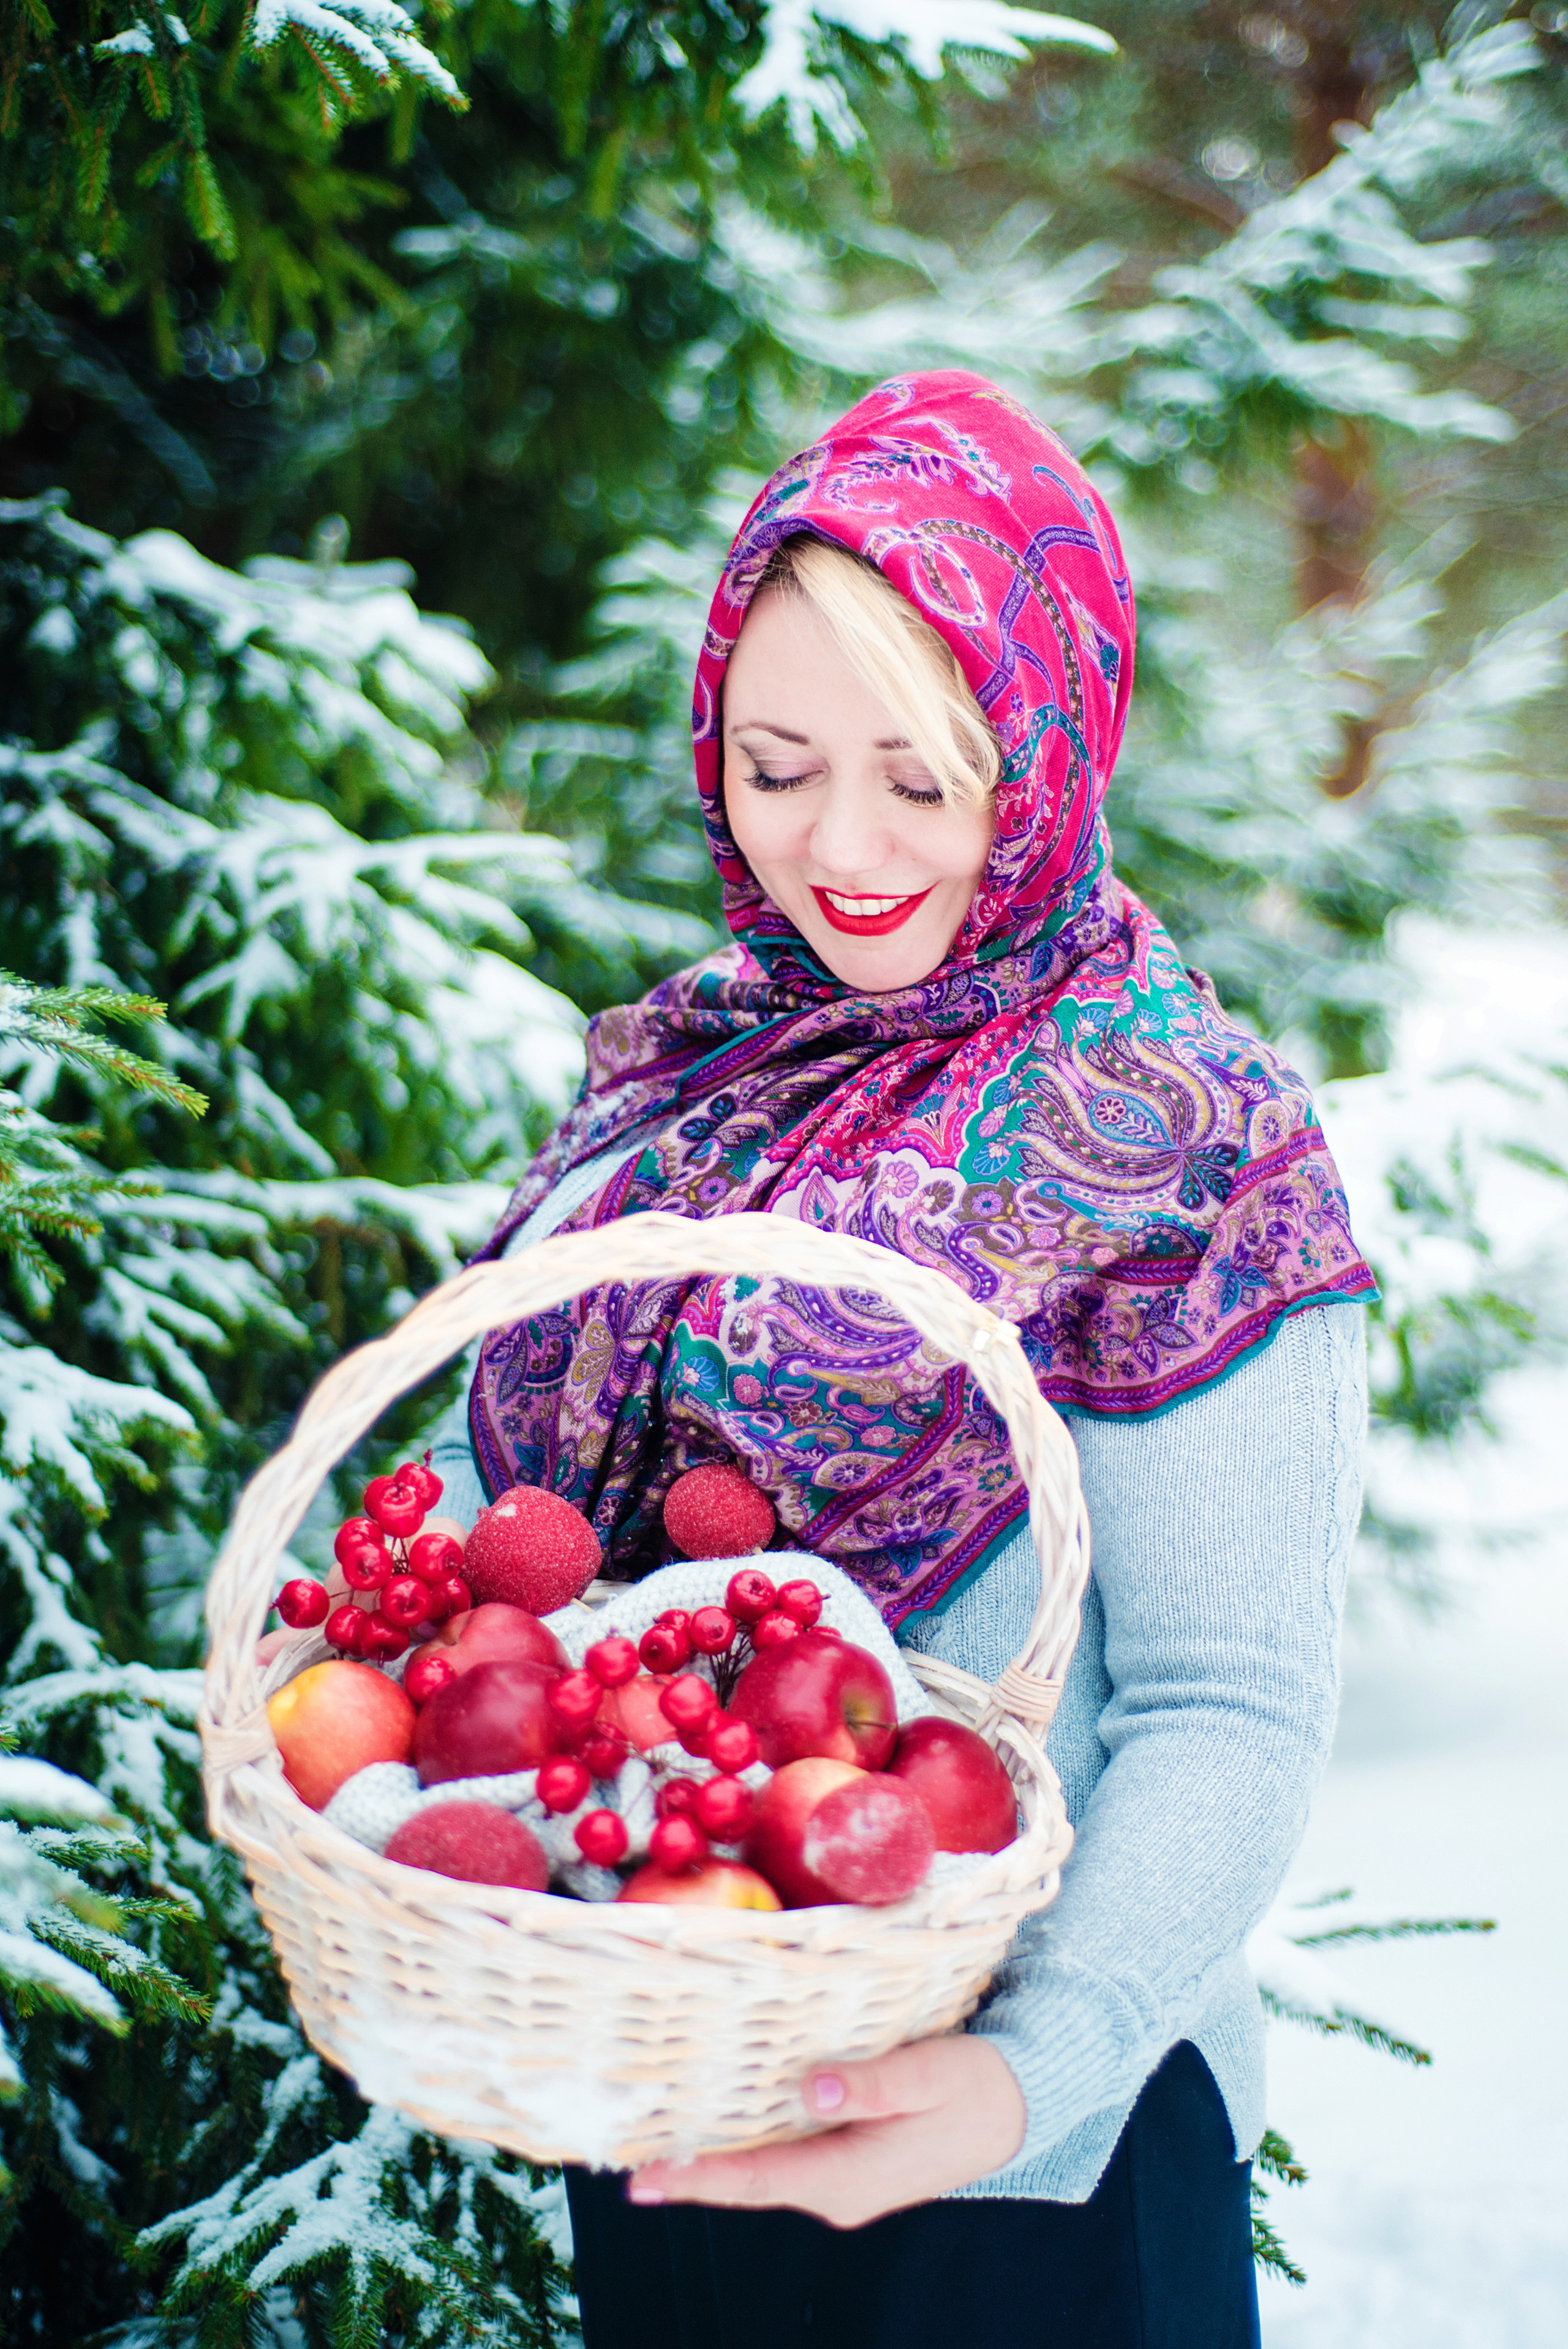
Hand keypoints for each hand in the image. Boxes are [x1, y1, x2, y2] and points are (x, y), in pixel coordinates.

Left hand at [628, 2034, 1025, 2229]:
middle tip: (624, 2150)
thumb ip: (873, 2084)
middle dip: (688, 2167)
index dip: (696, 2176)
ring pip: (762, 2166)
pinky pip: (782, 2153)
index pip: (756, 2179)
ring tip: (654, 2132)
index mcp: (849, 2178)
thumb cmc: (977, 2087)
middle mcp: (836, 2189)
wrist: (1019, 2109)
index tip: (642, 2173)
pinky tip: (718, 2119)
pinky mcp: (846, 2158)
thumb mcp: (931, 2075)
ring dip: (712, 2154)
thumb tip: (815, 2089)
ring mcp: (841, 2178)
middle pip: (747, 2178)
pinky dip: (745, 2140)